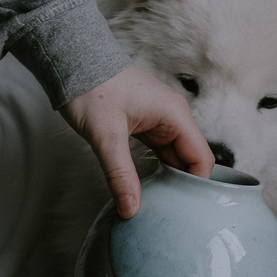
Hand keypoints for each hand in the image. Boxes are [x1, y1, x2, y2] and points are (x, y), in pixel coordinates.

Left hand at [60, 66, 213, 217]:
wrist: (74, 62)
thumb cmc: (92, 88)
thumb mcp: (105, 135)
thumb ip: (120, 174)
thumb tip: (131, 209)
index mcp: (175, 115)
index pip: (202, 159)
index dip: (195, 186)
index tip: (180, 210)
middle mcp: (175, 118)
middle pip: (191, 161)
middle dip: (181, 187)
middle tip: (167, 214)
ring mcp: (162, 122)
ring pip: (175, 159)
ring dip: (168, 180)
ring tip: (157, 205)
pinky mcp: (148, 126)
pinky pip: (161, 153)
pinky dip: (157, 170)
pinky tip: (146, 187)